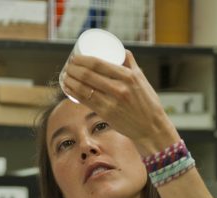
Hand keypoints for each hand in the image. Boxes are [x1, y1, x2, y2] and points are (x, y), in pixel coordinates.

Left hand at [61, 50, 180, 153]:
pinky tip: (67, 88)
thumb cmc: (147, 102)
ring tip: (65, 76)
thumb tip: (122, 50)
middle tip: (69, 66)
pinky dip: (73, 93)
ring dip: (70, 80)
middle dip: (73, 68)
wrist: (151, 127)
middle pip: (88, 74)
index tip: (75, 57)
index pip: (99, 63)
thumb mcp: (142, 79)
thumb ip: (131, 65)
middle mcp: (120, 88)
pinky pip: (85, 101)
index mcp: (128, 76)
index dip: (82, 59)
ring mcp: (112, 102)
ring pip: (84, 88)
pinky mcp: (106, 114)